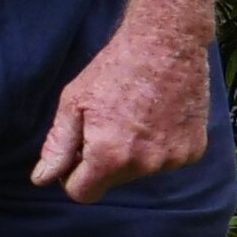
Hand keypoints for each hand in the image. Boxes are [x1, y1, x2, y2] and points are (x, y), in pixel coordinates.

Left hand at [32, 20, 210, 203]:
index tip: (77, 152)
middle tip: (109, 123)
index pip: (83, 193)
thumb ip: (58, 145)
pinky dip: (161, 144)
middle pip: (112, 182)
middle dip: (104, 161)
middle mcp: (144, 165)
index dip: (73, 175)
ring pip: (141, 171)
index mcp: (109, 156)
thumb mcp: (74, 102)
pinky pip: (167, 160)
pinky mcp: (194, 150)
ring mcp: (173, 159)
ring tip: (136, 115)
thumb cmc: (115, 68)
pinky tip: (159, 116)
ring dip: (134, 153)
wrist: (167, 43)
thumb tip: (42, 179)